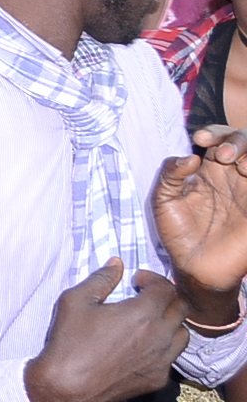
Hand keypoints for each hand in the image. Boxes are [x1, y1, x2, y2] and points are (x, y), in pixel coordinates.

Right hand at [24, 259, 186, 401]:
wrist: (66, 384)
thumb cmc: (69, 340)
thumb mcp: (75, 300)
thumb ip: (101, 279)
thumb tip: (117, 263)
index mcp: (143, 313)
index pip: (166, 288)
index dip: (153, 279)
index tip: (137, 280)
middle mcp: (161, 335)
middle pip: (181, 309)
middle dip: (166, 298)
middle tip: (147, 298)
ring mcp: (163, 360)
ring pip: (183, 334)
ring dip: (170, 323)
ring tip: (149, 322)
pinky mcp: (158, 379)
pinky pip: (171, 358)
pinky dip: (163, 347)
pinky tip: (142, 347)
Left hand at [163, 134, 246, 317]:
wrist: (194, 267)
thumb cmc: (178, 233)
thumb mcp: (163, 200)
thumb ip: (170, 174)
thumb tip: (191, 156)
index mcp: (209, 171)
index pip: (218, 140)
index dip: (213, 133)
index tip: (200, 140)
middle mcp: (232, 177)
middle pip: (243, 143)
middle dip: (236, 140)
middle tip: (222, 155)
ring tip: (237, 164)